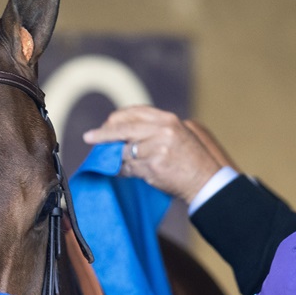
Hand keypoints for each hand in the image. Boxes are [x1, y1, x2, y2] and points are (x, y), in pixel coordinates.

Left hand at [83, 105, 229, 203]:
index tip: (104, 125)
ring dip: (115, 158)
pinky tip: (121, 172)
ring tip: (113, 162)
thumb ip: (154, 130)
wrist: (206, 181)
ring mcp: (157, 149)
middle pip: (122, 129)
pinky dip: (121, 171)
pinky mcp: (153, 167)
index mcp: (167, 119)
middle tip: (89, 138)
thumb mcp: (177, 134)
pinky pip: (128, 168)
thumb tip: (123, 131)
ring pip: (124, 152)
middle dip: (103, 134)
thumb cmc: (191, 160)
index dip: (115, 119)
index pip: (133, 113)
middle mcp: (162, 131)